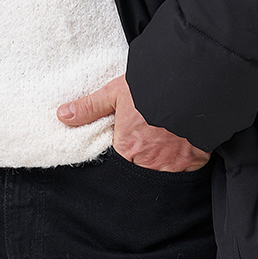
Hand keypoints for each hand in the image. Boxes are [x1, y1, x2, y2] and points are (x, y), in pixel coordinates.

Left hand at [57, 75, 210, 171]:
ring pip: (164, 174)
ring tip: (165, 145)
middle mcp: (149, 162)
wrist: (193, 84)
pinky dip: (184, 164)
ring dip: (162, 164)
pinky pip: (186, 172)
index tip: (128, 141)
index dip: (122, 151)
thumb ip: (89, 107)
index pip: (118, 162)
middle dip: (141, 161)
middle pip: (140, 170)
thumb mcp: (115, 92)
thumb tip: (62, 116)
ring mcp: (174, 165)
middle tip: (147, 142)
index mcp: (127, 148)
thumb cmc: (151, 87)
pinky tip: (183, 149)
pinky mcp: (195, 162)